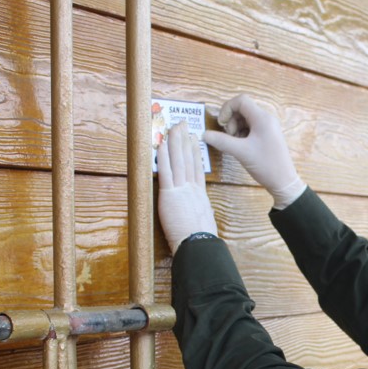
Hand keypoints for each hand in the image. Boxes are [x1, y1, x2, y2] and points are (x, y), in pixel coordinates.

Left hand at [157, 121, 217, 254]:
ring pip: (178, 161)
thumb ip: (200, 216)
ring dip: (175, 142)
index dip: (195, 153)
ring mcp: (181, 190)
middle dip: (185, 140)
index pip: (197, 169)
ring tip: (174, 127)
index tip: (194, 140)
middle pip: (188, 159)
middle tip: (183, 125)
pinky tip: (162, 144)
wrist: (198, 244)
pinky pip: (166, 172)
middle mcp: (192, 189)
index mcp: (200, 196)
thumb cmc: (202, 240)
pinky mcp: (169, 195)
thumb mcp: (205, 224)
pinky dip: (164, 157)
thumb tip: (200, 218)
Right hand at [204, 94, 305, 208]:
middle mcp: (266, 119)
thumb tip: (205, 135)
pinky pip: (251, 128)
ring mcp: (268, 127)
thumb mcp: (241, 152)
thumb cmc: (266, 165)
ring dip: (235, 128)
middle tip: (229, 137)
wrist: (284, 182)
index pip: (241, 100)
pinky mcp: (267, 136)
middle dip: (231, 121)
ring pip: (246, 119)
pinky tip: (241, 147)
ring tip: (235, 144)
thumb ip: (221, 141)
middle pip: (242, 109)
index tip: (221, 124)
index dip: (227, 109)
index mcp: (262, 118)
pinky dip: (242, 134)